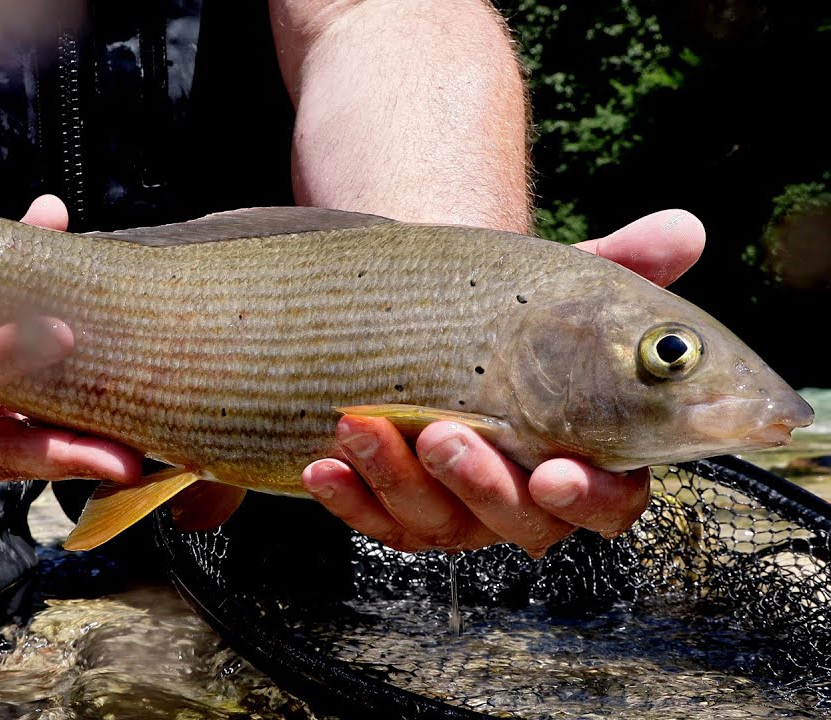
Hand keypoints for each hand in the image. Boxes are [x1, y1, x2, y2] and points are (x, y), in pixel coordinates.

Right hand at [0, 195, 143, 490]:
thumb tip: (51, 212)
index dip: (0, 355)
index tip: (60, 333)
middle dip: (57, 449)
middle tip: (116, 453)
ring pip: (25, 466)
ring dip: (81, 463)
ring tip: (131, 462)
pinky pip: (37, 467)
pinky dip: (79, 459)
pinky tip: (124, 453)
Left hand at [302, 210, 706, 556]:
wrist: (432, 318)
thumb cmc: (511, 316)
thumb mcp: (561, 286)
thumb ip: (623, 265)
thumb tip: (680, 230)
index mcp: (589, 460)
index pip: (608, 503)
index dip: (587, 497)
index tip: (554, 470)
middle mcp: (526, 499)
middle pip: (518, 523)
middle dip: (480, 484)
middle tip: (445, 434)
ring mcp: (459, 512)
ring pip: (436, 524)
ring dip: (397, 481)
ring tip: (362, 424)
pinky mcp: (397, 512)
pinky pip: (374, 521)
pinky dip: (348, 499)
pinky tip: (322, 465)